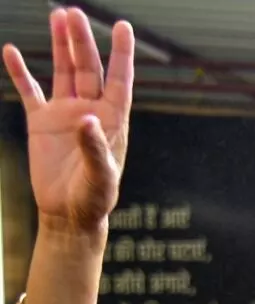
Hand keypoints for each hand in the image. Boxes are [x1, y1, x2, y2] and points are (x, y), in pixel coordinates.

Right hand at [3, 8, 133, 232]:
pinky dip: (20, 72)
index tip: (123, 26)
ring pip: (63, 71)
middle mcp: (90, 111)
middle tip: (74, 13)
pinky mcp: (41, 122)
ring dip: (61, 45)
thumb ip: (95, 148)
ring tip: (58, 15)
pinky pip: (29, 90)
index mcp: (112, 121)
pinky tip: (12, 51)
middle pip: (87, 68)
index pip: (119, 80)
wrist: (69, 214)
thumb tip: (88, 119)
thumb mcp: (100, 177)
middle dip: (82, 40)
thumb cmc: (94, 199)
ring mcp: (65, 114)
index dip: (121, 54)